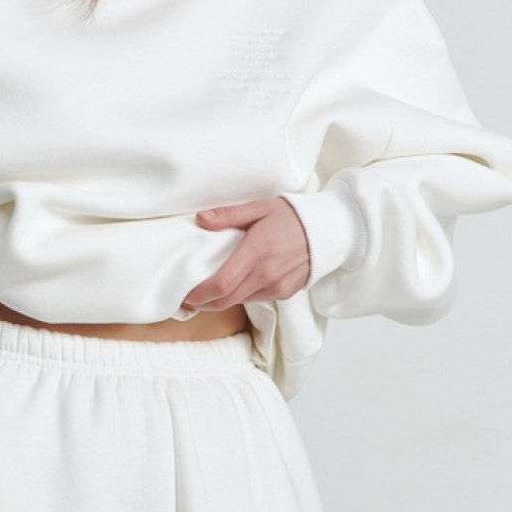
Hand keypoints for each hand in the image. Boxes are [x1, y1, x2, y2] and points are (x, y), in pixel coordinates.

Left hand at [180, 196, 310, 310]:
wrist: (328, 230)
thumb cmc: (291, 216)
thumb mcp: (259, 207)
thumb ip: (228, 214)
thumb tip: (201, 219)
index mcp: (257, 252)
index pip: (221, 284)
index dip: (199, 295)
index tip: (184, 295)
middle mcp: (267, 274)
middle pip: (226, 300)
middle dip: (204, 303)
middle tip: (187, 299)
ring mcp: (277, 286)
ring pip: (240, 302)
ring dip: (221, 301)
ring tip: (206, 293)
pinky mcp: (285, 293)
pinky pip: (255, 299)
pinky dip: (240, 296)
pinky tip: (233, 287)